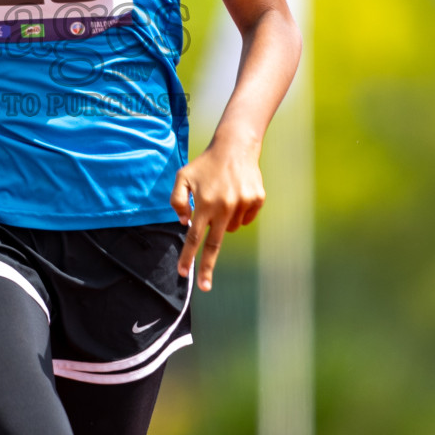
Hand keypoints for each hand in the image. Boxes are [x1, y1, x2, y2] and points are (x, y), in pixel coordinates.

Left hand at [170, 129, 264, 291]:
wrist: (235, 147)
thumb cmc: (205, 164)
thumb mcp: (183, 177)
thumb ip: (178, 201)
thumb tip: (185, 224)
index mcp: (205, 203)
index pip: (194, 237)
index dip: (188, 256)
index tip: (183, 274)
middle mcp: (224, 206)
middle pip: (214, 245)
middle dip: (207, 268)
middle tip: (204, 287)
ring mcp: (242, 204)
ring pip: (230, 229)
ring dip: (223, 223)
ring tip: (222, 200)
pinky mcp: (256, 200)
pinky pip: (245, 219)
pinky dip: (238, 214)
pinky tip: (235, 195)